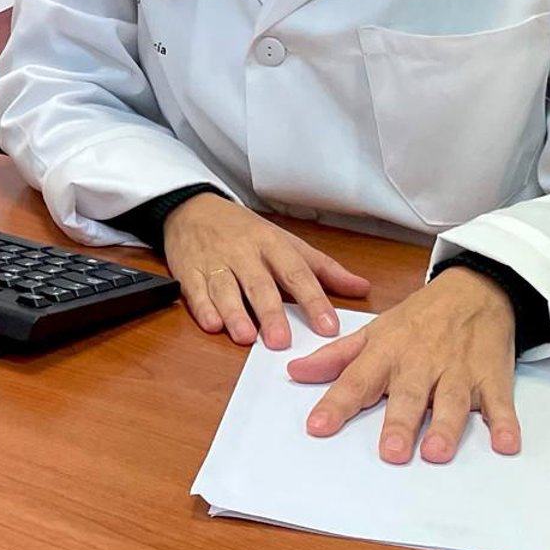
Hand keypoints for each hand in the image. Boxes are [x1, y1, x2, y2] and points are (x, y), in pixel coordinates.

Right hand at [163, 194, 369, 349]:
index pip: (297, 273)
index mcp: (271, 244)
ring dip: (234, 312)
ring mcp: (214, 260)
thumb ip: (322, 269)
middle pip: (259, 283)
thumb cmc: (245, 231)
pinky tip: (212, 323)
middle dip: (270, 312)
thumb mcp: (286, 242)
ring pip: (224, 287)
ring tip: (245, 336)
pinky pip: (194, 289)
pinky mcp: (188, 269)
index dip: (313, 300)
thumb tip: (362, 288)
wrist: (192, 207)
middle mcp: (243, 253)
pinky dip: (202, 307)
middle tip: (280, 341)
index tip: (328, 326)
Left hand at [289, 267, 520, 463]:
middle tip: (390, 452)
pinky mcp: (493, 378)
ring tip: (435, 453)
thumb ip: (335, 357)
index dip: (337, 404)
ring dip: (445, 427)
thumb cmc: (417, 319)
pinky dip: (505, 423)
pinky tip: (506, 443)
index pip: (357, 379)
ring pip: (452, 402)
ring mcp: (458, 371)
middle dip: (399, 422)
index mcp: (387, 352)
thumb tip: (294, 372)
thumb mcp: (373, 331)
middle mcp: (420, 363)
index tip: (317, 427)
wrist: (473, 290)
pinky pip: (500, 404)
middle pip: (408, 395)